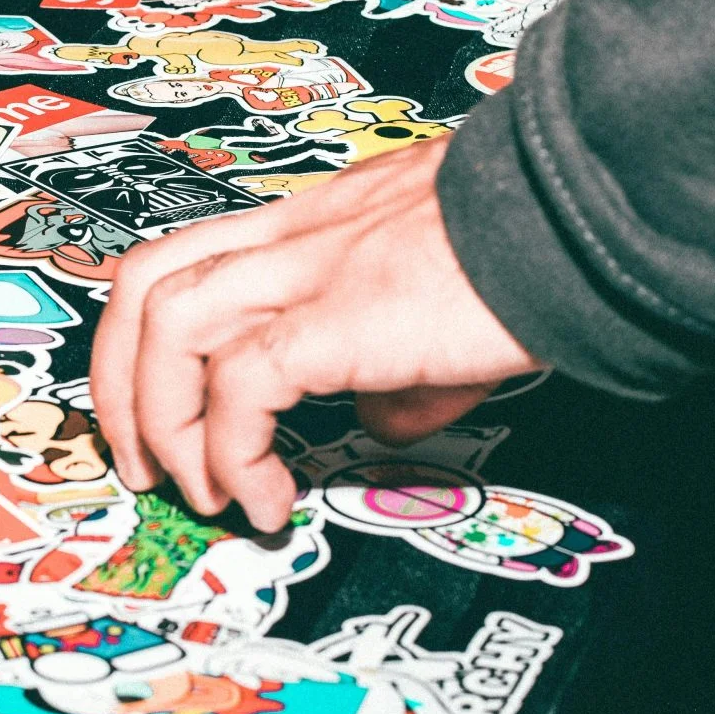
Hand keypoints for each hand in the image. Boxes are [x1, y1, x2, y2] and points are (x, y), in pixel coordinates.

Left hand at [89, 137, 538, 534]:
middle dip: (121, 385)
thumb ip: (401, 364)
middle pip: (148, 285)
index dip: (144, 337)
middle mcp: (300, 237)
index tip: (156, 410)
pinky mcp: (342, 316)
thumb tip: (383, 419)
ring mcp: (314, 268)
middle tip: (144, 468)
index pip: (189, 260)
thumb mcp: (451, 305)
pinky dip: (235, 453)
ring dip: (166, 426)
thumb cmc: (543, 248)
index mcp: (318, 226)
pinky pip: (244, 386)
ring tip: (205, 497)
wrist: (593, 215)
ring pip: (170, 326)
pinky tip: (273, 499)